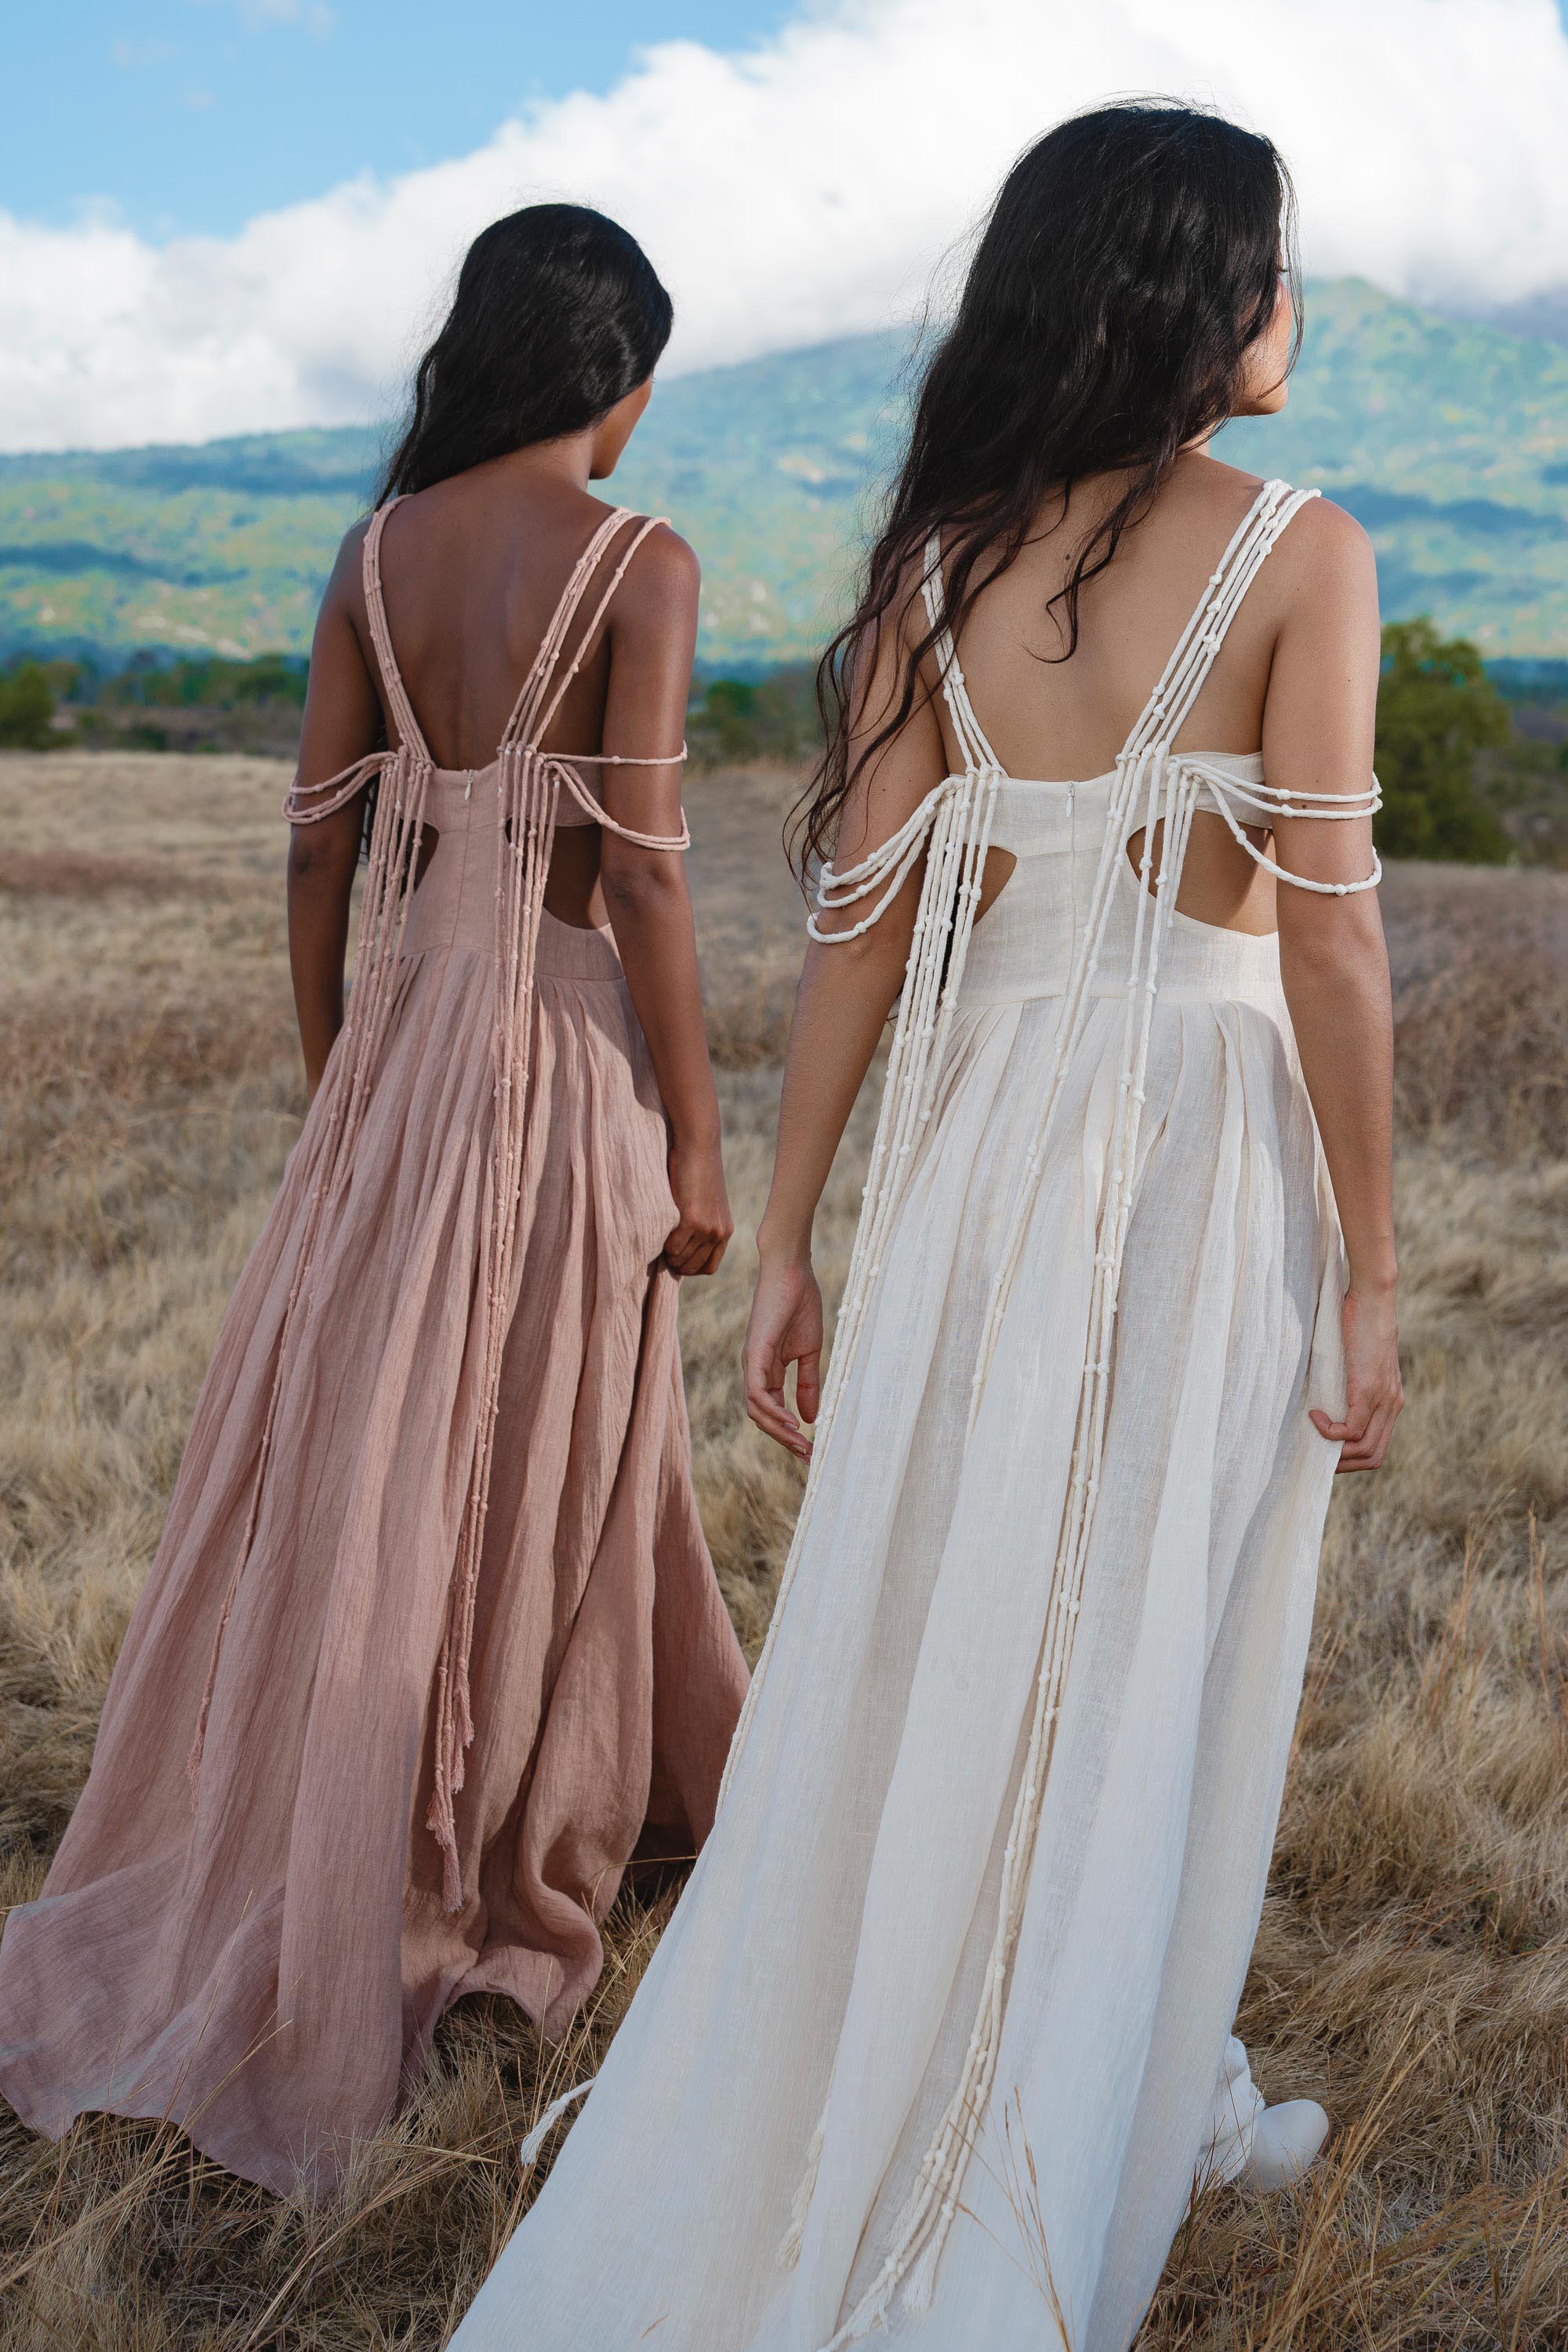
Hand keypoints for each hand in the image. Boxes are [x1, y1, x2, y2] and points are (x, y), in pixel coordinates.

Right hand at [662, 1137, 732, 1277]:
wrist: (699, 1147)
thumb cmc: (698, 1171)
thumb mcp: (708, 1203)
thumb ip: (702, 1225)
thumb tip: (683, 1246)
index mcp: (725, 1230)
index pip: (709, 1267)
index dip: (691, 1267)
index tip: (677, 1258)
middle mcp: (719, 1232)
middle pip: (693, 1267)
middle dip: (676, 1263)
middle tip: (664, 1249)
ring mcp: (707, 1228)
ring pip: (681, 1259)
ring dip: (668, 1255)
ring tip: (661, 1240)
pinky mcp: (692, 1220)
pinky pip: (673, 1247)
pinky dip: (664, 1245)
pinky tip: (661, 1232)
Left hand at [743, 1253, 823, 1461]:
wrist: (792, 1270)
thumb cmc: (800, 1303)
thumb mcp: (809, 1351)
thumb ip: (808, 1384)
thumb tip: (812, 1418)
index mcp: (768, 1369)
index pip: (773, 1410)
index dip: (790, 1433)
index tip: (812, 1450)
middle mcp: (755, 1369)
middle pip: (762, 1417)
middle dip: (785, 1440)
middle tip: (809, 1457)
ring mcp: (752, 1362)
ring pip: (757, 1410)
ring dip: (779, 1431)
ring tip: (802, 1445)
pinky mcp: (755, 1352)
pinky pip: (758, 1391)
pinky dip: (773, 1410)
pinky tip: (793, 1423)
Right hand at [1310, 1285, 1402, 1472]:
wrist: (1373, 1299)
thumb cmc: (1360, 1323)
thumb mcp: (1359, 1360)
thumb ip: (1353, 1380)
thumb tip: (1331, 1392)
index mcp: (1392, 1401)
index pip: (1378, 1447)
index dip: (1352, 1459)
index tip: (1327, 1452)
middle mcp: (1393, 1404)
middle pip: (1373, 1456)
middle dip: (1344, 1465)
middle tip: (1317, 1455)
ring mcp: (1383, 1399)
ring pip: (1364, 1449)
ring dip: (1335, 1452)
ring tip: (1313, 1435)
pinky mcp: (1368, 1390)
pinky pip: (1352, 1430)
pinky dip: (1330, 1431)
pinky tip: (1314, 1416)